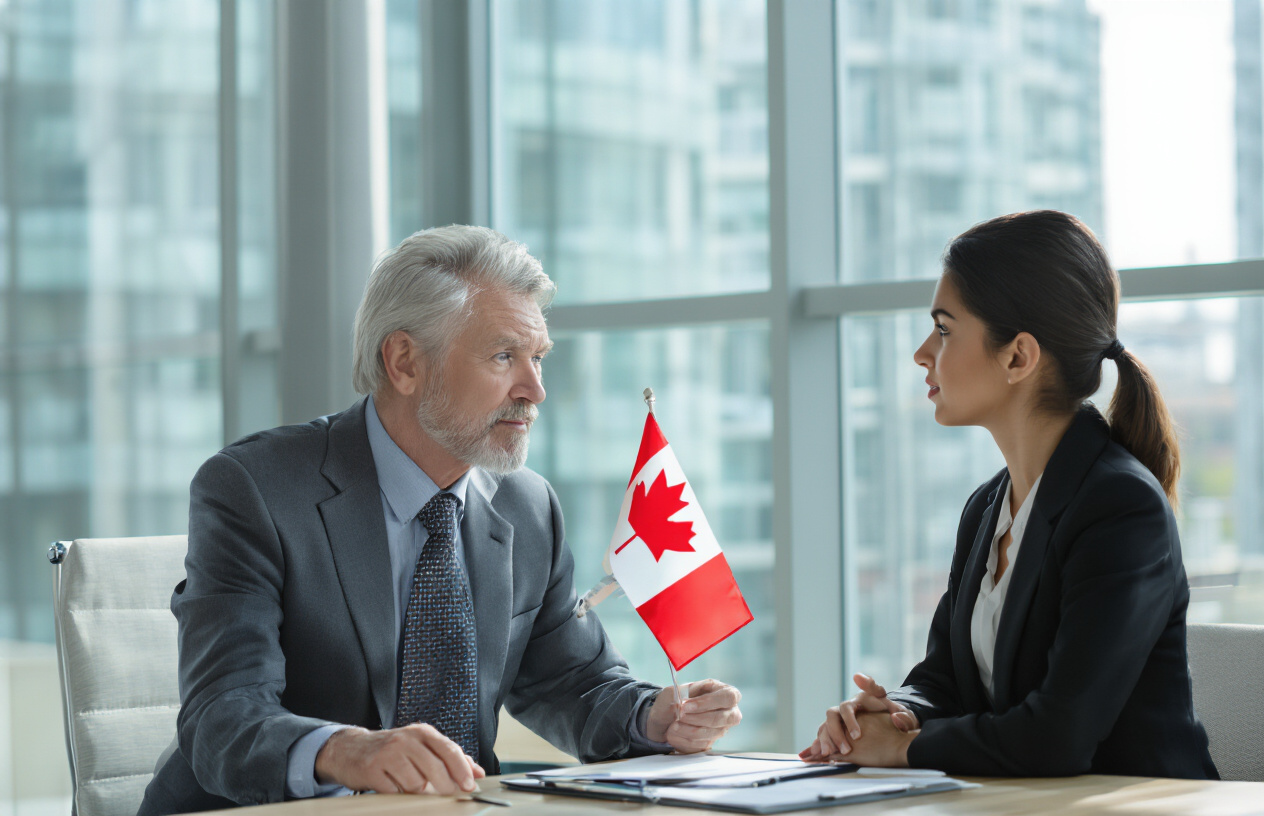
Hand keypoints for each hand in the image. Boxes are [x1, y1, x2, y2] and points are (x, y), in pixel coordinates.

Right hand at [314, 724, 484, 794]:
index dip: (462, 770)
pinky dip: (397, 794)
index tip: (470, 786)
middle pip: (434, 767)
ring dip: (416, 791)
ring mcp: (388, 753)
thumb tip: (477, 772)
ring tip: (408, 783)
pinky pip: (395, 791)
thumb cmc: (393, 750)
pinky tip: (392, 785)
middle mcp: (405, 739)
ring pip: (415, 783)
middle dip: (445, 786)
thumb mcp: (422, 747)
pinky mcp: (372, 769)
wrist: (352, 749)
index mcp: (422, 733)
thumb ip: (450, 758)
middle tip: (446, 795)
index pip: (448, 749)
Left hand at [646, 679, 741, 752]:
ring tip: (673, 724)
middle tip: (679, 714)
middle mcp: (728, 712)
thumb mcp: (677, 690)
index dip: (708, 702)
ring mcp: (720, 729)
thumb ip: (684, 694)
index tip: (686, 706)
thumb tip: (686, 704)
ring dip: (685, 729)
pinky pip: (698, 744)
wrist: (665, 718)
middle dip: (695, 718)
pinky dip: (682, 738)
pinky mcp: (710, 743)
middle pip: (719, 718)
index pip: (728, 697)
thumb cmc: (676, 700)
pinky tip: (674, 732)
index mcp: (724, 692)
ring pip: (707, 733)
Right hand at [799, 673, 917, 760]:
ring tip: (830, 754)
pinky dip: (820, 743)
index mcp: (868, 698)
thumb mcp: (905, 718)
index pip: (866, 689)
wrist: (888, 727)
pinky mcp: (836, 730)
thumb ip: (904, 718)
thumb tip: (896, 717)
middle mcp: (851, 706)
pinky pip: (823, 734)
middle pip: (836, 712)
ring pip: (827, 724)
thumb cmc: (895, 720)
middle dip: (838, 730)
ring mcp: (841, 718)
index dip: (863, 683)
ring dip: (827, 738)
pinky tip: (821, 755)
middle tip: (846, 748)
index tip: (857, 677)